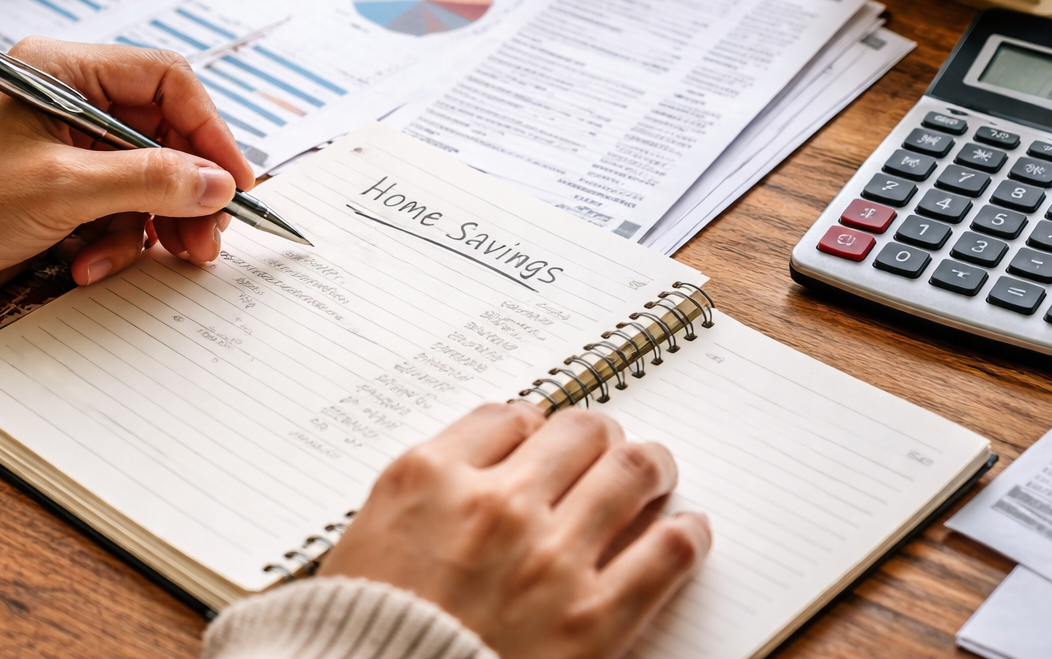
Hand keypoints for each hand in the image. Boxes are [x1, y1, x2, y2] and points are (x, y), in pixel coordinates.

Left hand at [0, 37, 254, 312]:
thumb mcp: (60, 189)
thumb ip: (147, 181)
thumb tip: (219, 184)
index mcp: (65, 72)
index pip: (167, 81)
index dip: (209, 130)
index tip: (233, 180)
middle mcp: (72, 102)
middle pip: (166, 135)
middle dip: (190, 189)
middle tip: (209, 235)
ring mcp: (70, 149)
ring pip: (151, 178)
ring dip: (161, 222)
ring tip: (172, 257)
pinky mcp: (65, 191)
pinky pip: (121, 210)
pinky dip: (119, 241)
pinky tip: (91, 267)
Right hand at [319, 403, 710, 658]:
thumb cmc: (365, 635)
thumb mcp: (369, 539)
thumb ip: (426, 492)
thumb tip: (483, 462)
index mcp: (430, 479)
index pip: (510, 417)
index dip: (535, 426)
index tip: (544, 439)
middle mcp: (494, 505)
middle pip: (579, 431)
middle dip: (598, 437)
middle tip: (608, 448)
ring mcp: (550, 559)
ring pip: (631, 471)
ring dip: (651, 465)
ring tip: (656, 473)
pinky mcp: (595, 620)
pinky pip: (666, 551)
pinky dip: (686, 533)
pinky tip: (686, 530)